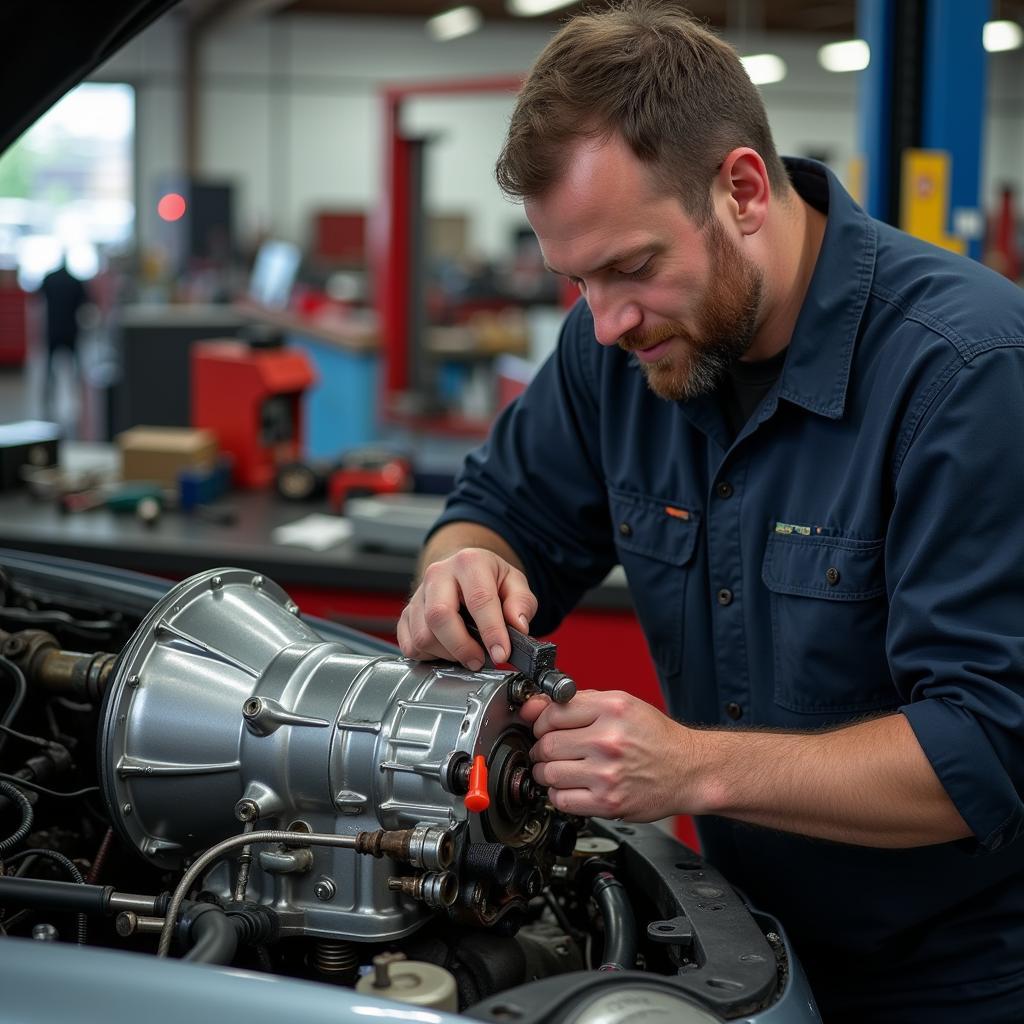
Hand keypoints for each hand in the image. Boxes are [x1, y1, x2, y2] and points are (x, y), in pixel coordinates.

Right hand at [398, 547, 537, 669]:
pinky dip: (429, 656)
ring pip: (422, 635)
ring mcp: (418, 594)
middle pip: (439, 616)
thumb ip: (521, 603)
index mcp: (469, 562)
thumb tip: (518, 626)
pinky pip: (410, 645)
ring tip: (466, 653)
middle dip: (462, 646)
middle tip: (480, 660)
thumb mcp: (514, 583)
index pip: (479, 599)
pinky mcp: (406, 614)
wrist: (462, 571)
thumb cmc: (489, 579)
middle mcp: (438, 574)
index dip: (491, 631)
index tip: (501, 654)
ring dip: (447, 654)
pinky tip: (447, 650)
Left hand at [522, 690, 692, 820]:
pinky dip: (559, 794)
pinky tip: (571, 786)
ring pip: (549, 774)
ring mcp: (607, 773)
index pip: (552, 713)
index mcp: (612, 709)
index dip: (541, 722)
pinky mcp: (608, 803)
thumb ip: (578, 703)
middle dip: (541, 749)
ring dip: (546, 773)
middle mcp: (609, 740)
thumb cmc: (655, 737)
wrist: (688, 770)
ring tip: (559, 769)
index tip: (545, 728)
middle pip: (547, 745)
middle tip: (549, 751)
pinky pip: (561, 800)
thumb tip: (533, 707)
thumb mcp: (621, 705)